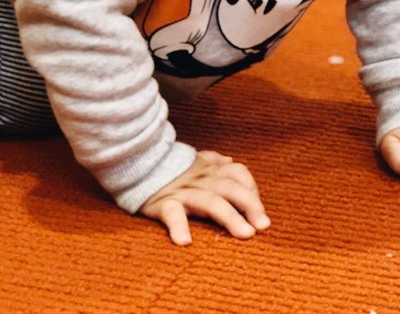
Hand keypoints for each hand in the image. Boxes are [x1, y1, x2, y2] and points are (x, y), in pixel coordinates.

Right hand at [139, 150, 270, 244]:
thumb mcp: (194, 159)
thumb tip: (230, 161)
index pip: (238, 174)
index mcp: (210, 169)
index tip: (260, 212)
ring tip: (245, 234)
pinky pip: (172, 213)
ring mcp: (183, 191)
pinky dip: (179, 226)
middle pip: (231, 188)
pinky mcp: (163, 203)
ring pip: (210, 201)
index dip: (252, 190)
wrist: (136, 161)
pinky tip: (185, 241)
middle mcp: (201, 179)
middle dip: (251, 205)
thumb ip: (214, 161)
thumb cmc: (171, 168)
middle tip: (263, 226)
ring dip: (230, 217)